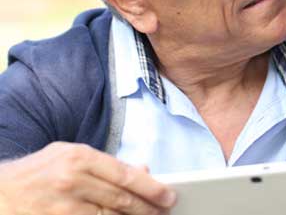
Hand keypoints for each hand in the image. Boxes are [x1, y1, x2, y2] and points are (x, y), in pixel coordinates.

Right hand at [0, 142, 175, 214]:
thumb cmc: (37, 173)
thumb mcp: (69, 156)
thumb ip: (107, 163)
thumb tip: (143, 170)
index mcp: (79, 157)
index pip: (126, 175)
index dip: (152, 187)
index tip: (168, 195)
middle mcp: (72, 180)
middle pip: (122, 199)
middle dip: (148, 208)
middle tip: (164, 211)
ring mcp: (63, 207)